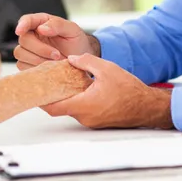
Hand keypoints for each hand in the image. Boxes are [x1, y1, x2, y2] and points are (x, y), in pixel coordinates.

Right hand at [13, 13, 97, 69]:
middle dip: (40, 48)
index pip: (27, 20)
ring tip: (54, 62)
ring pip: (20, 53)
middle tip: (57, 55)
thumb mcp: (72, 30)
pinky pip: (22, 65)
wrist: (80, 61)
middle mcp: (33, 35)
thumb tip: (41, 28)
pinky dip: (34, 68)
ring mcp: (28, 50)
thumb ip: (57, 25)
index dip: (22, 24)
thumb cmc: (76, 43)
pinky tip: (47, 67)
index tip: (20, 31)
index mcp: (41, 22)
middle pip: (24, 39)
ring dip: (37, 59)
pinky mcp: (27, 63)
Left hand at [41, 54, 173, 129]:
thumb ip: (86, 62)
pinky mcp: (98, 121)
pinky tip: (79, 88)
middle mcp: (85, 117)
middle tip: (46, 82)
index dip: (40, 99)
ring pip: (71, 109)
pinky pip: (81, 111)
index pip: (53, 107)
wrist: (148, 107)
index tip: (34, 91)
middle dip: (52, 95)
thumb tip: (71, 59)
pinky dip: (76, 100)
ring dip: (66, 97)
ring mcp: (91, 121)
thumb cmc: (130, 90)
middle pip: (60, 108)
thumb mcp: (107, 69)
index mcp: (84, 105)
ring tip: (62, 81)